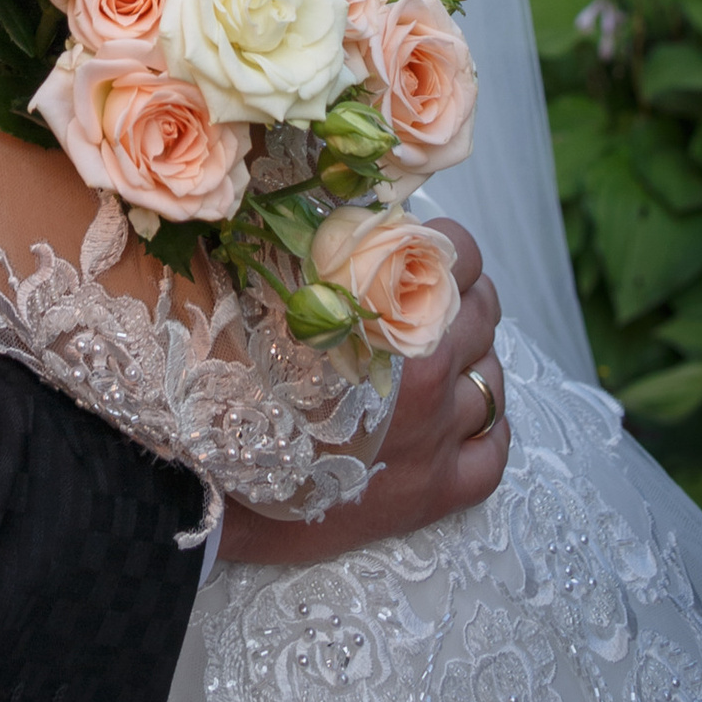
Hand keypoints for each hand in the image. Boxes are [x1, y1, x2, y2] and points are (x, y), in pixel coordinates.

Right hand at [215, 223, 508, 567]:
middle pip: (482, 315)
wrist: (207, 481)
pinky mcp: (434, 492)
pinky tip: (462, 416)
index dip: (447, 245)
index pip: (456, 257)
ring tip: (443, 358)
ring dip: (475, 361)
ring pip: (491, 381)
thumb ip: (310, 252)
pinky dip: (487, 428)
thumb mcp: (265, 293)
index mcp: (384, 316)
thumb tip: (339, 209)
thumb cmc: (226, 381)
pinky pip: (493, 453)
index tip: (427, 248)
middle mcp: (423, 376)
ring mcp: (434, 438)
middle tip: (435, 300)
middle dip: (463, 297)